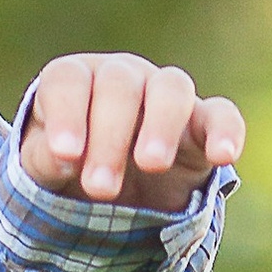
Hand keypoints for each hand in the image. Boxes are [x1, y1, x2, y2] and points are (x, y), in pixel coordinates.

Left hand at [18, 55, 244, 212]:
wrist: (108, 194)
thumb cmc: (66, 170)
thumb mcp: (45, 169)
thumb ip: (46, 159)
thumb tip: (61, 156)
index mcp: (75, 80)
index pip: (67, 81)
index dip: (66, 114)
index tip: (65, 155)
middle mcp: (122, 77)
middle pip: (119, 85)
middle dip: (109, 137)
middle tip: (99, 187)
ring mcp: (164, 95)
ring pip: (171, 88)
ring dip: (161, 125)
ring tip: (151, 165)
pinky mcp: (201, 123)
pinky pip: (221, 115)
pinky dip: (226, 130)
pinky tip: (224, 155)